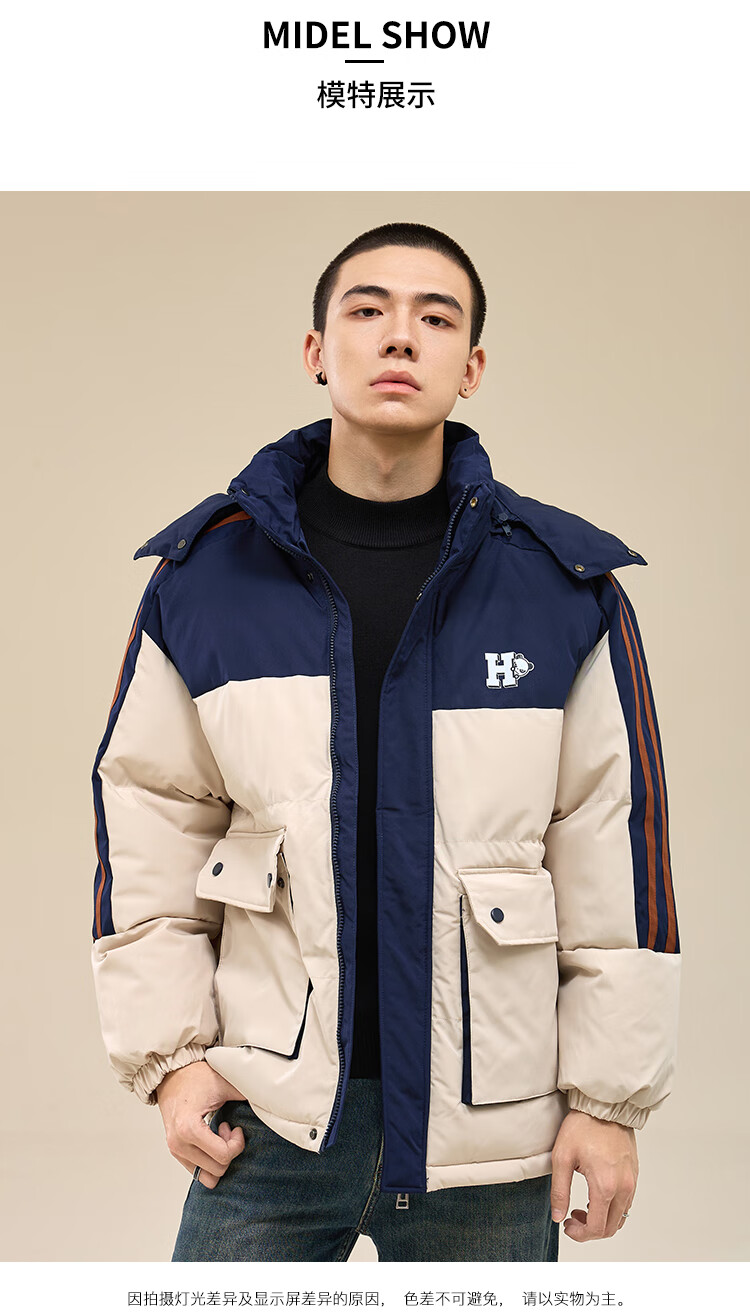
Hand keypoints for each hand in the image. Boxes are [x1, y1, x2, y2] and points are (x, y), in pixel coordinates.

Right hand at [156, 1059, 247, 1187]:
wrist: (172, 1076)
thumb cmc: (195, 1077)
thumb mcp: (224, 1082)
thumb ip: (246, 1092)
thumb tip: (268, 1097)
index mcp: (188, 1128)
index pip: (223, 1156)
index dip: (237, 1144)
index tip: (236, 1129)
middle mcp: (179, 1143)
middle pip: (217, 1170)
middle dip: (229, 1152)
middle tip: (228, 1130)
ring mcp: (175, 1150)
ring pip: (207, 1177)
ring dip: (218, 1159)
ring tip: (218, 1137)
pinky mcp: (175, 1152)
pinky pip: (198, 1172)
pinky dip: (209, 1161)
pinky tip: (211, 1140)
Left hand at [550, 1109, 638, 1241]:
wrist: (604, 1105)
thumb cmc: (582, 1126)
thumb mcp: (562, 1158)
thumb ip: (559, 1191)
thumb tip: (558, 1216)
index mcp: (605, 1185)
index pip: (597, 1227)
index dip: (580, 1234)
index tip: (567, 1225)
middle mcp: (623, 1187)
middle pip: (611, 1228)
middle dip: (590, 1231)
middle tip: (572, 1218)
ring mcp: (631, 1181)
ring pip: (620, 1217)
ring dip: (602, 1221)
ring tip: (582, 1208)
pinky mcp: (634, 1174)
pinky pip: (626, 1203)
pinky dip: (611, 1209)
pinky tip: (595, 1196)